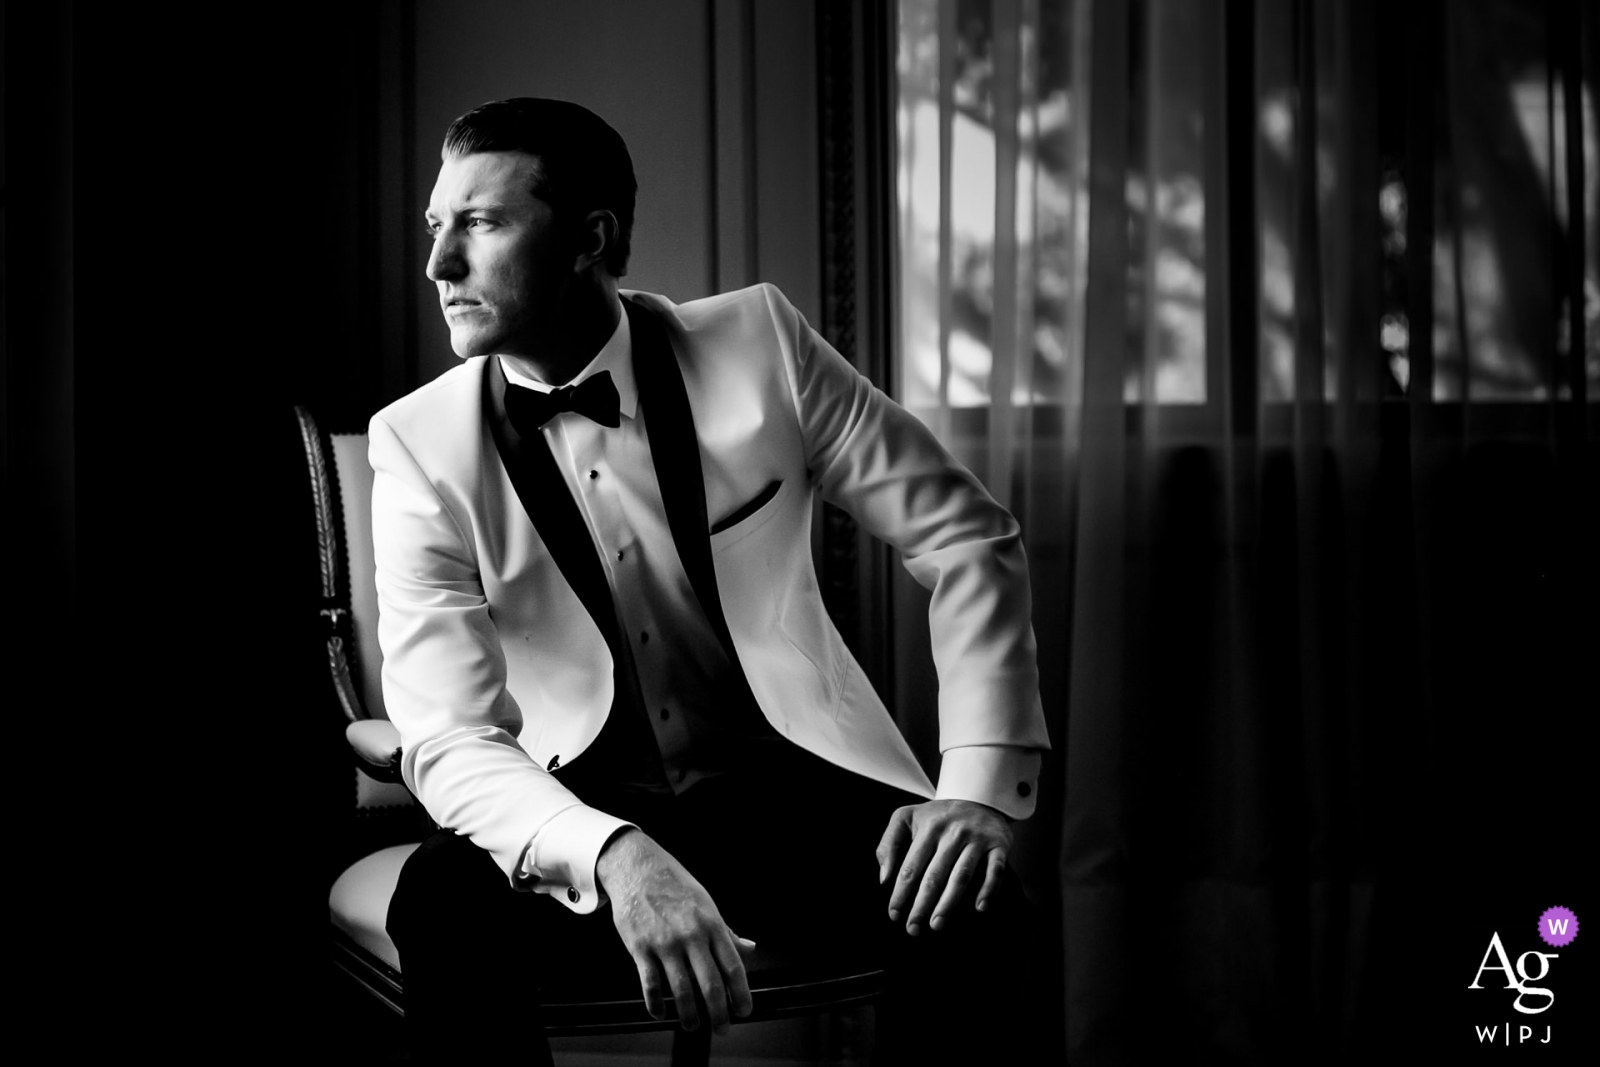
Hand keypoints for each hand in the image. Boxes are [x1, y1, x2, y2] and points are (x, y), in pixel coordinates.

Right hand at [596, 828, 755, 1032]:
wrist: (637, 867)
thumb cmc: (675, 885)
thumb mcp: (707, 904)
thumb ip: (727, 931)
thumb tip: (749, 947)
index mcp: (711, 924)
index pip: (732, 966)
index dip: (741, 993)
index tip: (745, 1010)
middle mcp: (691, 935)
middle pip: (710, 984)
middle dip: (719, 1012)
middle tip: (722, 1029)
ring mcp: (665, 943)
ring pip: (681, 990)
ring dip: (689, 1014)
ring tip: (693, 1026)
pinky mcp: (640, 948)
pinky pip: (650, 984)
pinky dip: (656, 1004)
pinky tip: (661, 1012)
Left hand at [876, 799, 1012, 935]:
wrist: (979, 797)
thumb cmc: (937, 816)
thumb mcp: (906, 818)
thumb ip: (888, 844)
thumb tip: (884, 878)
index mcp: (928, 828)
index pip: (911, 867)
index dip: (901, 893)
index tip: (894, 915)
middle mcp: (952, 833)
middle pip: (934, 875)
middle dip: (922, 904)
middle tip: (913, 929)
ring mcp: (977, 839)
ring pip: (961, 875)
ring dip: (949, 903)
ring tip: (937, 925)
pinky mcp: (999, 845)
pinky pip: (996, 870)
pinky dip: (989, 889)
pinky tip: (980, 908)